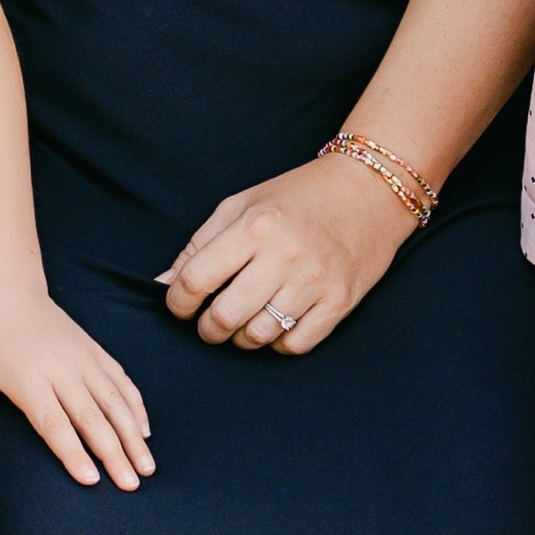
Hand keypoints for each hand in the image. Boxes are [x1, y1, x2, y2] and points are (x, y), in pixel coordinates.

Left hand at [0, 270, 150, 487]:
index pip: (54, 422)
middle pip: (92, 417)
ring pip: (115, 400)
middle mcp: (61, 368)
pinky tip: (144, 431)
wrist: (4, 288)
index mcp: (27, 378)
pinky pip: (121, 380)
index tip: (91, 479)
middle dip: (114, 453)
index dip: (73, 452)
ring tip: (146, 466)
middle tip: (131, 486)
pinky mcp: (94, 350)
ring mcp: (82, 357)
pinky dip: (136, 406)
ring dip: (133, 434)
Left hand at [160, 155, 411, 352]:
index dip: (177, 301)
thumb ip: (200, 244)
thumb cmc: (298, 196)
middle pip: (224, 317)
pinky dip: (278, 343)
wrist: (369, 190)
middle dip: (207, 329)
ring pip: (259, 336)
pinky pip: (295, 344)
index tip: (180, 305)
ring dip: (241, 338)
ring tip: (243, 322)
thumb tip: (164, 283)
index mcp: (254, 227)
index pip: (196, 280)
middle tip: (209, 323)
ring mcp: (315, 281)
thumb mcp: (242, 205)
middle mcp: (284, 255)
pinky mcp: (340, 301)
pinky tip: (276, 325)